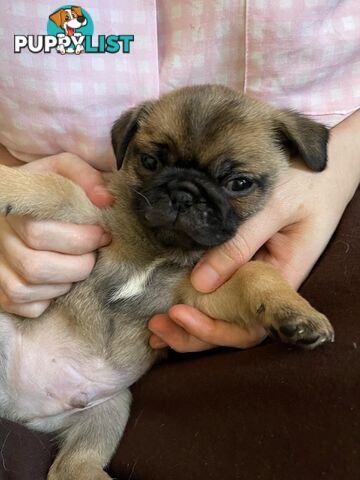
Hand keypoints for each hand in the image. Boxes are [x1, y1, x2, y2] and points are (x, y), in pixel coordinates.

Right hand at [0, 152, 112, 316]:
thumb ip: (86, 177)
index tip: (102, 235)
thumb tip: (105, 200)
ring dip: (65, 283)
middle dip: (79, 264)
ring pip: (27, 289)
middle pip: (35, 266)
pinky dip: (48, 300)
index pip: (39, 234)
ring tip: (77, 265)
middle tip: (93, 253)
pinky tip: (58, 281)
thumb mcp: (64, 169)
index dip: (79, 239)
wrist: (22, 204)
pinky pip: (26, 307)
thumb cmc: (48, 189)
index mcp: (14, 210)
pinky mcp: (2, 292)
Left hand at [149, 111, 359, 351]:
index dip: (214, 329)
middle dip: (194, 334)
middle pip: (233, 325)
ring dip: (190, 324)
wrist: (326, 167)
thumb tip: (199, 284)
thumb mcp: (273, 208)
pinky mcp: (246, 261)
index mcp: (283, 279)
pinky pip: (221, 287)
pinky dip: (195, 299)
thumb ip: (240, 243)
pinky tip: (169, 307)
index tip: (179, 313)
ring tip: (154, 328)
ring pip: (225, 311)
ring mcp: (256, 274)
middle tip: (155, 327)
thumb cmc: (307, 183)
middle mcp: (268, 284)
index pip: (250, 324)